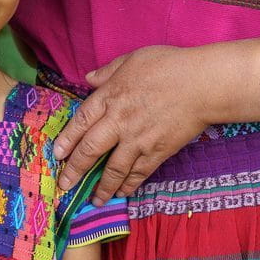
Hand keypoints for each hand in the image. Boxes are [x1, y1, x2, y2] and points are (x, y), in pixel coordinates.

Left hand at [52, 45, 214, 199]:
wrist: (203, 84)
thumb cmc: (169, 66)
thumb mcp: (132, 59)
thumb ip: (108, 72)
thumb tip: (89, 78)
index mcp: (110, 97)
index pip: (80, 122)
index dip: (67, 140)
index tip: (57, 155)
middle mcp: (119, 121)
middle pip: (90, 150)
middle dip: (75, 171)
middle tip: (64, 186)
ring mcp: (138, 139)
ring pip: (113, 169)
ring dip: (101, 187)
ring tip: (94, 200)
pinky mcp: (157, 152)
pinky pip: (138, 173)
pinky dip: (128, 185)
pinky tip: (121, 193)